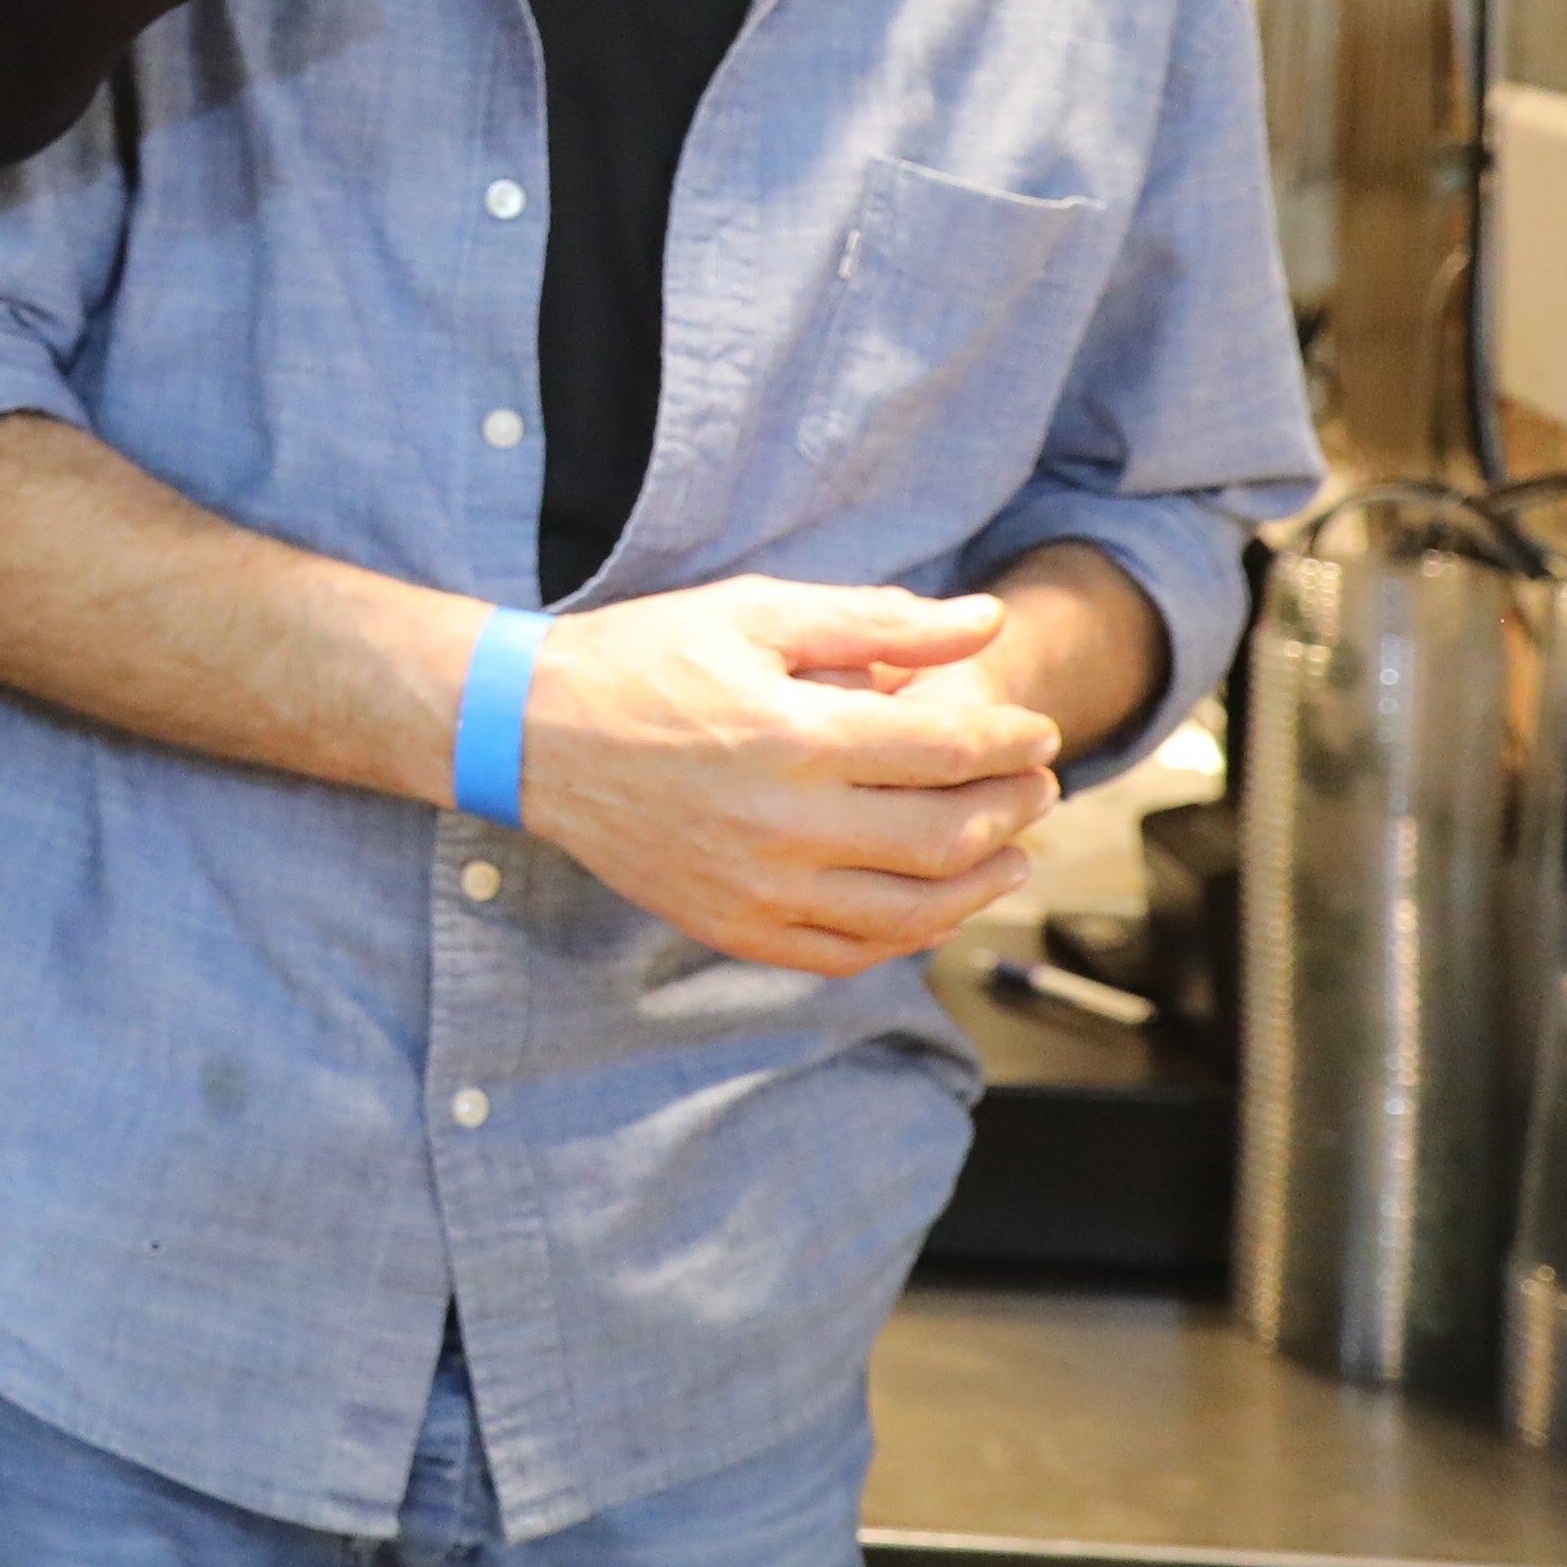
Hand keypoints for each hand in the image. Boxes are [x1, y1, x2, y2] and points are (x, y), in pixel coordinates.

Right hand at [512, 581, 1059, 976]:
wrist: (529, 733)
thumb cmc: (644, 658)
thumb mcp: (756, 613)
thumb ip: (877, 621)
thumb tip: (984, 621)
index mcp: (794, 737)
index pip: (950, 751)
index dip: (1012, 741)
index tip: (1036, 732)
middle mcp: (783, 825)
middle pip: (947, 834)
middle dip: (1013, 807)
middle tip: (1038, 783)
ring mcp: (757, 889)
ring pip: (914, 911)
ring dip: (983, 882)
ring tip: (1012, 853)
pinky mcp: (732, 926)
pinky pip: (849, 953)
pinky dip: (911, 935)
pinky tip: (936, 904)